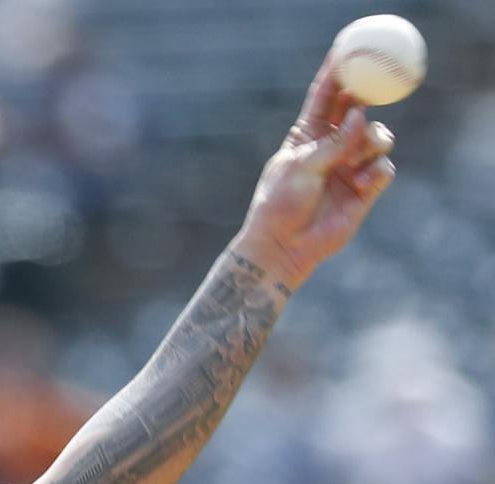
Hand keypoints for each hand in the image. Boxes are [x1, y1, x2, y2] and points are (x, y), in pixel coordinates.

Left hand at [233, 52, 396, 290]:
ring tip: (355, 162)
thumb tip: (361, 116)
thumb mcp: (301, 166)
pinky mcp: (364, 190)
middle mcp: (331, 148)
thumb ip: (333, 142)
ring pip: (378, 138)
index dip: (336, 76)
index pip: (324, 99)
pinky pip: (385, 169)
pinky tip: (359, 186)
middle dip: (367, 98)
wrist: (285, 247)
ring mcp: (349, 167)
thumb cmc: (281, 204)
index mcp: (306, 137)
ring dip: (372, 143)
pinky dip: (375, 174)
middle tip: (375, 87)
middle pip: (357, 111)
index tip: (345, 54)